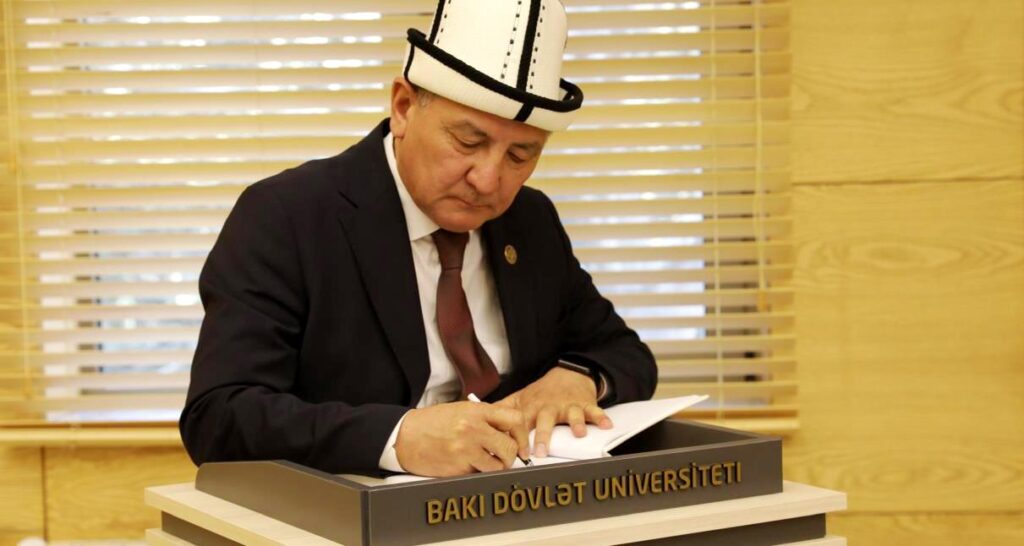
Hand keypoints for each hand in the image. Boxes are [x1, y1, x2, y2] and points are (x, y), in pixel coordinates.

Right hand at [394, 401, 529, 476]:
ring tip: (483, 460)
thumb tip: (509, 431)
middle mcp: (473, 429)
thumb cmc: (433, 423)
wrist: (405, 436)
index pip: (515, 419)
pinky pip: (478, 474)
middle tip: (503, 456)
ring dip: (494, 466)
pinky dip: (476, 472)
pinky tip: (465, 463)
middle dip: (510, 456)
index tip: (521, 443)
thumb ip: (486, 418)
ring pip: (497, 466)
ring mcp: (465, 450)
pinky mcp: (457, 468)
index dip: (522, 434)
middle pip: (510, 448)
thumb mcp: (462, 410)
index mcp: (477, 411)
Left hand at [497, 366, 612, 457]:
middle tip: (541, 450)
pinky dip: (601, 417)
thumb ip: (501, 410)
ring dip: (576, 423)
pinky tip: (607, 424)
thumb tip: (479, 417)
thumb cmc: (541, 392)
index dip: (520, 440)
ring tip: (579, 433)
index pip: (523, 425)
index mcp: (532, 408)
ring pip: (572, 415)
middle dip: (543, 435)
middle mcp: (550, 407)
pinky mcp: (584, 404)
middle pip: (545, 420)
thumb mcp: (520, 398)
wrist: (567, 374)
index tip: (519, 455)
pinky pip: (594, 410)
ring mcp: (568, 405)